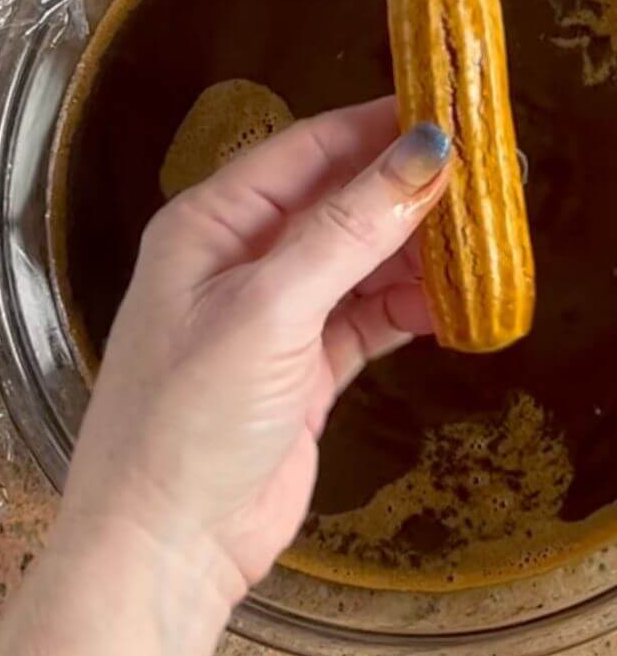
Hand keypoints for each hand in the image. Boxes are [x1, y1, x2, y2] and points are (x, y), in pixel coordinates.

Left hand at [59, 96, 451, 602]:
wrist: (164, 540)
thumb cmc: (187, 415)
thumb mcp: (266, 309)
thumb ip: (344, 232)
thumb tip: (420, 153)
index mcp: (208, 225)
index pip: (302, 152)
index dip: (374, 128)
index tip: (452, 115)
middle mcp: (237, 260)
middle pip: (336, 204)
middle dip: (406, 193)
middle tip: (492, 184)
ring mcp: (271, 316)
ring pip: (357, 262)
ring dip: (414, 255)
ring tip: (484, 247)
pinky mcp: (300, 369)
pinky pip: (364, 321)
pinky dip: (405, 312)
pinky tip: (450, 309)